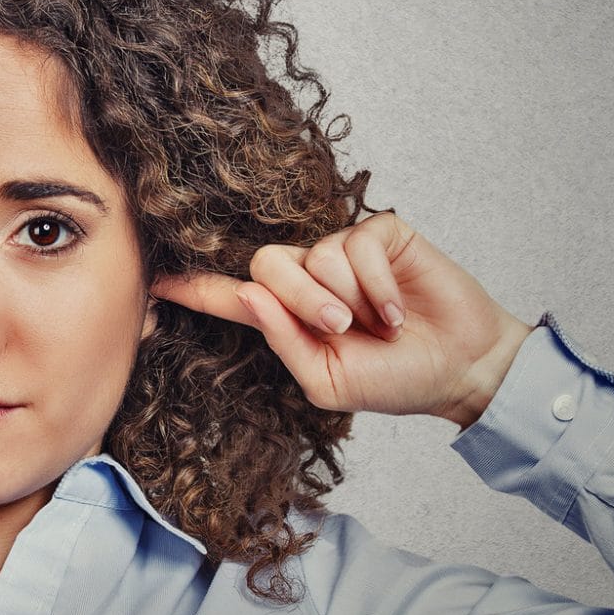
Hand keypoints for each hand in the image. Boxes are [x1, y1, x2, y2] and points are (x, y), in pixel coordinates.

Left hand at [149, 212, 534, 426]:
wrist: (460, 369)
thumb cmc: (395, 379)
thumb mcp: (329, 380)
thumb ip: (285, 342)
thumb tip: (249, 296)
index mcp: (287, 317)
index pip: (230, 296)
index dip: (193, 288)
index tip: (153, 281)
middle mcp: (308, 278)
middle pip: (267, 264)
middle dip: (301, 300)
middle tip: (342, 328)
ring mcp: (343, 253)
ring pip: (316, 256)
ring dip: (350, 297)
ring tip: (380, 323)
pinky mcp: (380, 234)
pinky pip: (357, 245)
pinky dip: (377, 284)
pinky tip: (397, 309)